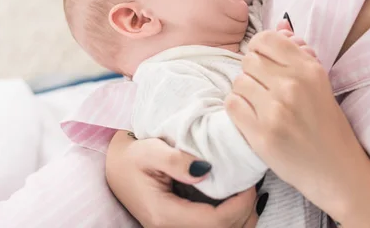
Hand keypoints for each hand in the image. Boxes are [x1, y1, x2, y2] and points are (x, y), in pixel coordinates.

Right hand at [106, 131, 266, 227]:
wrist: (114, 165)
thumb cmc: (131, 155)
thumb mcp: (149, 150)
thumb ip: (175, 160)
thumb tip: (205, 170)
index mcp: (165, 214)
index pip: (214, 222)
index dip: (239, 205)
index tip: (249, 182)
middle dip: (245, 213)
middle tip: (254, 185)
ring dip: (242, 219)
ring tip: (250, 194)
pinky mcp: (179, 224)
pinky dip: (232, 219)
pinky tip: (241, 202)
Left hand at [226, 21, 369, 226]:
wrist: (336, 170)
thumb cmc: (327, 124)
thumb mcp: (320, 82)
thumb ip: (298, 53)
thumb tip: (280, 26)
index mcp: (309, 69)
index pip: (265, 39)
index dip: (260, 48)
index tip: (264, 61)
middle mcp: (292, 85)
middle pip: (248, 60)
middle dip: (253, 72)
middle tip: (264, 89)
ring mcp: (275, 110)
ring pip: (238, 82)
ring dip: (245, 92)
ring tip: (260, 105)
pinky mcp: (261, 134)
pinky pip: (231, 105)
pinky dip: (238, 110)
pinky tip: (253, 117)